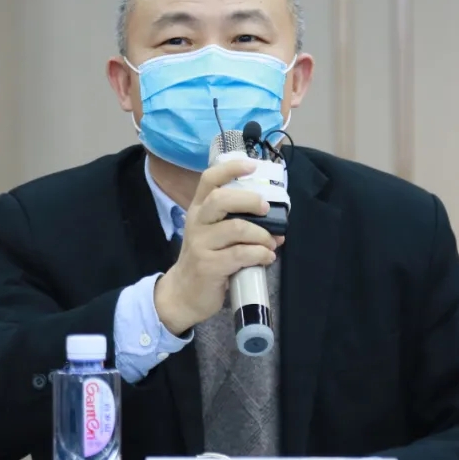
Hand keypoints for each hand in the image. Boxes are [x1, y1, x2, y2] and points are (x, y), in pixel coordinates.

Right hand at [154, 159, 282, 334]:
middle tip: (266, 209)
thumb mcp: (212, 235)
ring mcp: (201, 244)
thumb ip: (237, 223)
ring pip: (237, 228)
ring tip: (270, 243)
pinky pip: (241, 254)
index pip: (209, 179)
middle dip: (250, 201)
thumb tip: (275, 223)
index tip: (252, 165)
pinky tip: (266, 258)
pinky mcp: (208, 266)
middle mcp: (197, 222)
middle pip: (222, 198)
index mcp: (198, 209)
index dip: (231, 168)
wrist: (183, 294)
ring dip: (261, 235)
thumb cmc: (205, 259)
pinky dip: (260, 254)